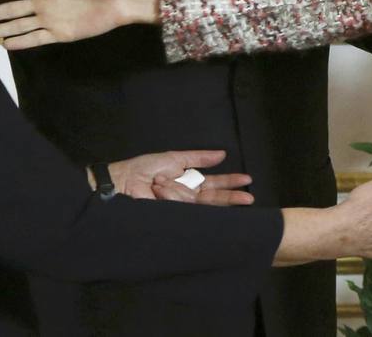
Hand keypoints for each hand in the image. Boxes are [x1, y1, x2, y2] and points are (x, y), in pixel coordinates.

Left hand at [106, 150, 253, 205]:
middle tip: (249, 199)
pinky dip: (170, 195)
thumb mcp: (174, 159)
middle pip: (213, 199)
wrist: (122, 182)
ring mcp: (179, 210)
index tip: (247, 181)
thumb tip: (223, 154)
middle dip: (230, 198)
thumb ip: (199, 158)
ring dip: (177, 191)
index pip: (213, 185)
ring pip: (195, 202)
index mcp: (188, 184)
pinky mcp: (172, 218)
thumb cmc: (143, 170)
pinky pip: (180, 206)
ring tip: (158, 185)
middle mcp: (186, 198)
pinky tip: (159, 190)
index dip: (230, 183)